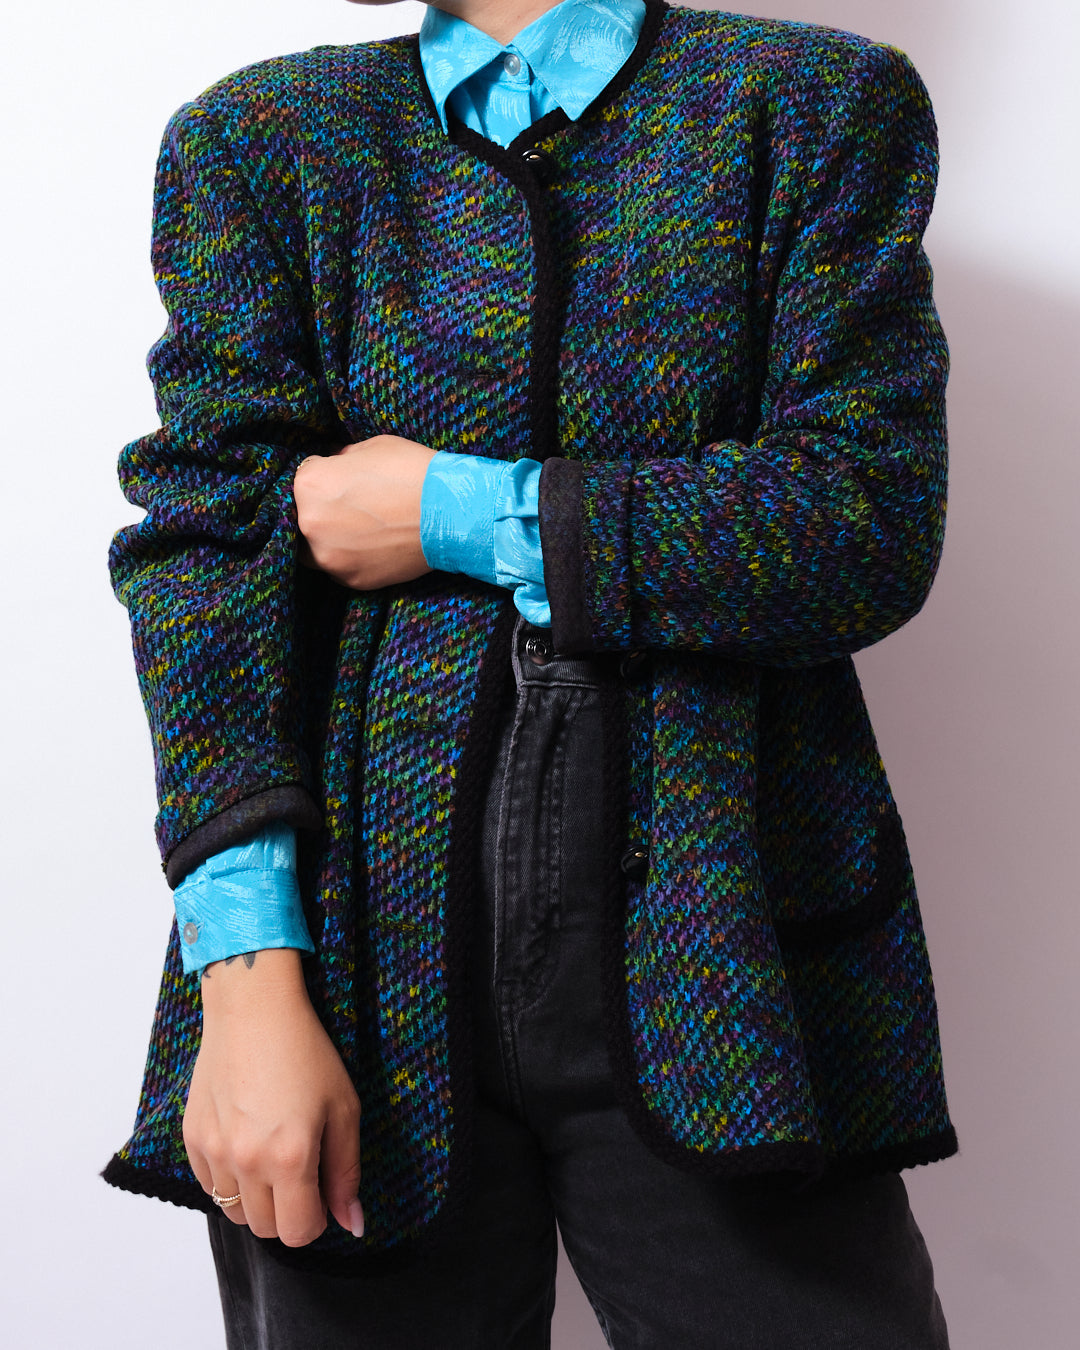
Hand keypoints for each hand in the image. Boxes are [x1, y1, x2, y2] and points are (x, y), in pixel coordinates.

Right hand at [183, 949, 364, 1246]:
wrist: (253, 1009)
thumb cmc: (305, 1051)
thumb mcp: (344, 1107)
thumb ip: (346, 1173)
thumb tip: (352, 1224)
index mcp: (290, 1157)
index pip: (299, 1232)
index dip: (317, 1219)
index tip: (322, 1192)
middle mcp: (246, 1161)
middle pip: (264, 1229)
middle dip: (287, 1211)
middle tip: (301, 1171)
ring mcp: (214, 1151)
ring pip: (234, 1211)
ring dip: (256, 1198)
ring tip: (272, 1154)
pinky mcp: (192, 1137)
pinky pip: (209, 1184)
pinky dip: (229, 1177)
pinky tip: (247, 1140)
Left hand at [293, 435, 436, 588]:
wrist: (450, 513)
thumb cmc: (412, 472)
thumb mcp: (370, 448)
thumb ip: (342, 460)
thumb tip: (335, 468)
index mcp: (309, 485)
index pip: (302, 480)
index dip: (324, 478)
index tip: (343, 481)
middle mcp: (310, 524)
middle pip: (303, 518)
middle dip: (324, 511)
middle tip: (354, 507)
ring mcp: (329, 557)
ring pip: (316, 549)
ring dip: (332, 539)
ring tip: (362, 530)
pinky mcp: (351, 579)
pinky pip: (341, 567)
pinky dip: (353, 558)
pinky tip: (376, 546)